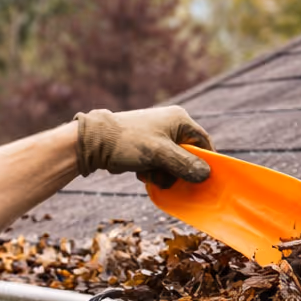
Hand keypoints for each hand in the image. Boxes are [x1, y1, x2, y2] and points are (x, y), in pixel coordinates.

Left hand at [74, 106, 213, 188]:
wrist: (94, 142)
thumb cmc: (128, 143)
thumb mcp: (160, 154)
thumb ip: (185, 165)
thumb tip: (206, 175)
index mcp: (180, 119)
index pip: (203, 143)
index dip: (205, 163)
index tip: (203, 180)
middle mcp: (172, 125)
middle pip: (188, 157)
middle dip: (176, 171)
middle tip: (163, 176)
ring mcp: (159, 136)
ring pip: (173, 164)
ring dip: (162, 174)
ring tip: (146, 172)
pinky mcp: (148, 147)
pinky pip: (160, 165)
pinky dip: (153, 172)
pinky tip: (140, 171)